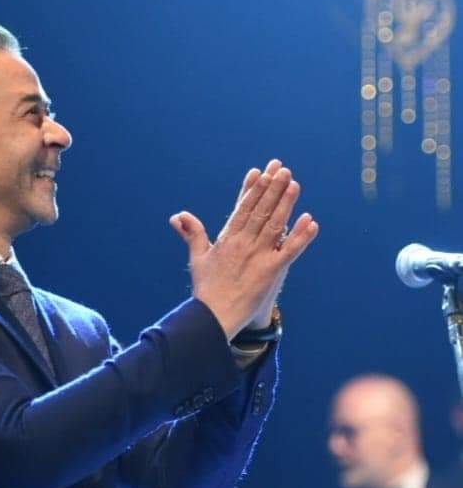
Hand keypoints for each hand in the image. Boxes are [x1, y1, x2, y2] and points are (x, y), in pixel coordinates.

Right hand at [169, 159, 317, 339]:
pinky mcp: (270, 272)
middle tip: (283, 170)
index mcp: (227, 239)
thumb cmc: (206, 289)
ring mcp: (257, 257)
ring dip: (285, 204)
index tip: (261, 171)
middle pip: (260, 211)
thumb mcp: (198, 258)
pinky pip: (289, 251)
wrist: (213, 317)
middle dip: (272, 189)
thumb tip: (178, 216)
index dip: (252, 189)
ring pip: (275, 225)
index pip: (242, 208)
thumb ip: (192, 234)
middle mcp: (243, 244)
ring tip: (294, 184)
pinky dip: (300, 237)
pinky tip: (310, 221)